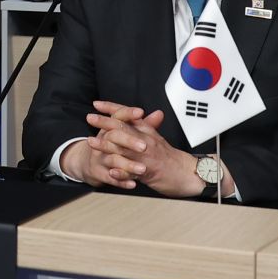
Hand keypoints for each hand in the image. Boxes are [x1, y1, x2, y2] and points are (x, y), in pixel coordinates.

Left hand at [83, 101, 210, 197]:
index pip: (128, 115)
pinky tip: (110, 171)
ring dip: (107, 145)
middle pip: (123, 127)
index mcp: (147, 130)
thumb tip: (133, 116)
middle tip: (90, 118)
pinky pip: (132, 172)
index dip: (112, 108)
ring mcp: (147, 156)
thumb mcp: (156, 137)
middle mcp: (146, 140)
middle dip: (104, 122)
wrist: (187, 173)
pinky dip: (121, 172)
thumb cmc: (170, 157)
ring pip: (124, 149)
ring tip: (92, 143)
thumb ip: (145, 126)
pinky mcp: (149, 173)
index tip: (97, 104)